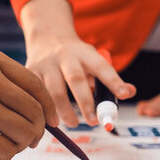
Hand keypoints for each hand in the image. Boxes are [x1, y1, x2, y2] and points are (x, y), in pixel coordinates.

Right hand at [0, 44, 57, 159]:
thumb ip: (2, 82)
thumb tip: (44, 111)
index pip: (35, 85)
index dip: (48, 107)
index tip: (52, 122)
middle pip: (35, 110)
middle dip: (36, 131)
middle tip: (29, 141)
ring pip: (25, 132)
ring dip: (19, 145)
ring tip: (3, 146)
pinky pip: (7, 151)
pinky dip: (2, 157)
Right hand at [20, 0, 135, 126]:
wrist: (47, 36)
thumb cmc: (75, 57)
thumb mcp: (92, 59)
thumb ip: (107, 78)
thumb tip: (129, 93)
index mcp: (85, 52)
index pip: (102, 67)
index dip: (114, 81)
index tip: (125, 94)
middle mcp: (65, 55)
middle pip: (76, 79)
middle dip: (86, 103)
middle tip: (94, 121)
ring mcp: (45, 63)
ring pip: (53, 90)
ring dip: (64, 111)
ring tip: (73, 123)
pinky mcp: (29, 71)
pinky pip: (37, 95)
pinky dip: (45, 110)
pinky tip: (51, 120)